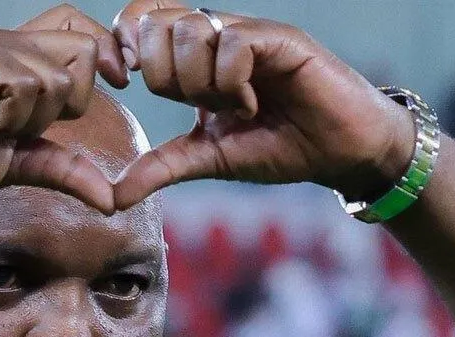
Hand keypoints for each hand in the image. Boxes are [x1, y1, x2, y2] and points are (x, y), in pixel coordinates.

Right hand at [0, 5, 129, 214]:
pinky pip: (23, 85)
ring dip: (33, 117)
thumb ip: (63, 169)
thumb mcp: (15, 164)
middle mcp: (6, 40)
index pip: (83, 29)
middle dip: (71, 100)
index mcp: (19, 56)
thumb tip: (113, 201)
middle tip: (26, 127)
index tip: (116, 88)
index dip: (107, 55)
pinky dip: (10, 116)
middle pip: (84, 50)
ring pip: (56, 76)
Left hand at [110, 1, 415, 209]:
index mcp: (196, 56)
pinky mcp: (280, 39)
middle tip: (197, 105)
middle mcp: (219, 34)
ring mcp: (249, 32)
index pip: (140, 21)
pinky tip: (251, 104)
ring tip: (233, 107)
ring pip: (191, 31)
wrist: (340, 153)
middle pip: (156, 25)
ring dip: (202, 82)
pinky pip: (232, 44)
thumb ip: (162, 168)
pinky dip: (232, 83)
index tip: (130, 83)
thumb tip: (114, 197)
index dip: (126, 46)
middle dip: (164, 76)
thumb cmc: (281, 148)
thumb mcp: (210, 159)